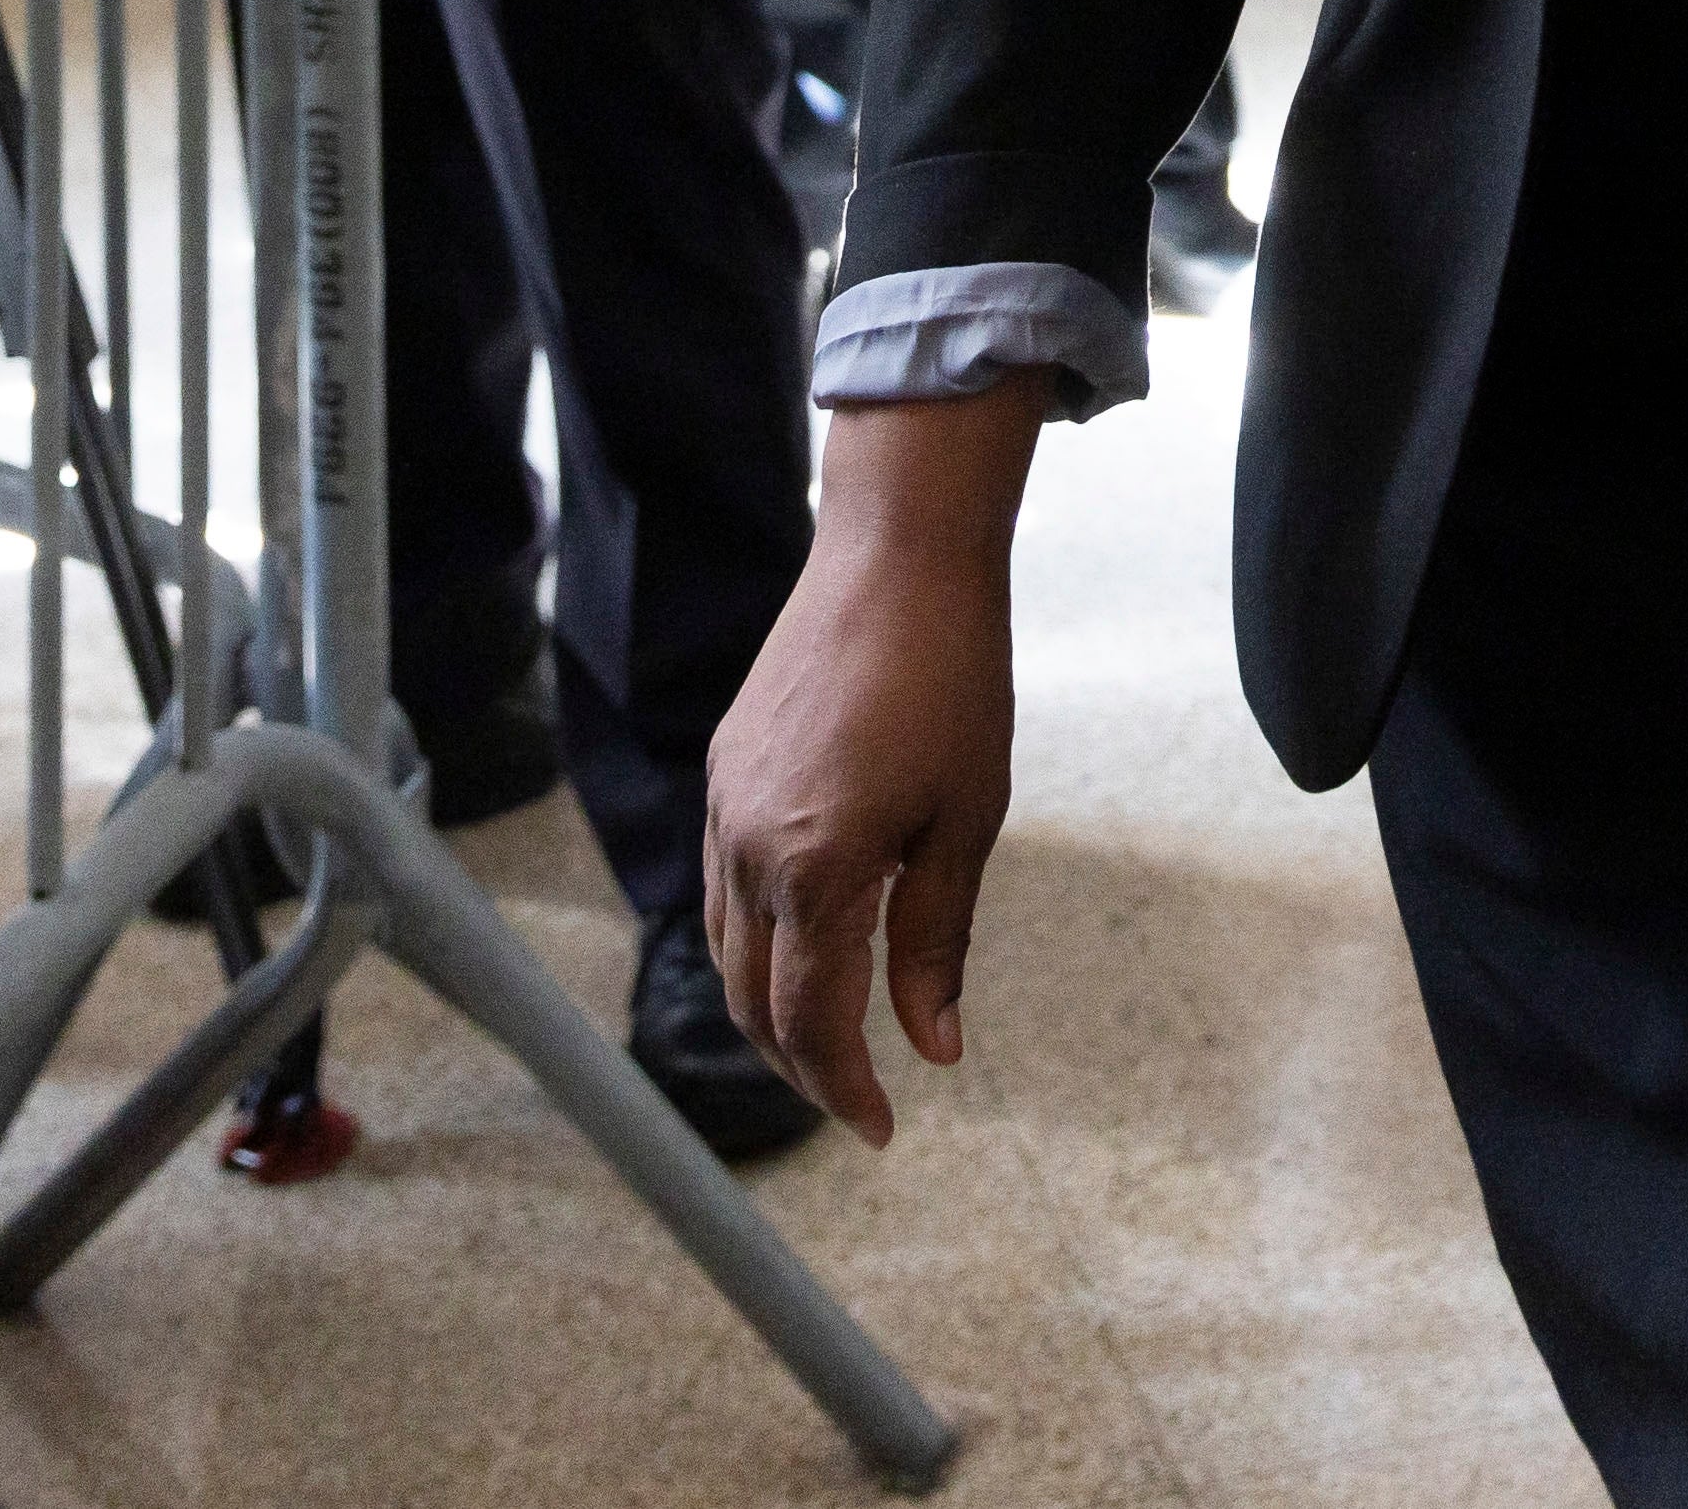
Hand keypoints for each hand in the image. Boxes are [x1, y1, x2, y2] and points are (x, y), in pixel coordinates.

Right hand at [704, 411, 1035, 1145]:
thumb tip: (934, 1049)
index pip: (811, 1022)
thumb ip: (935, 942)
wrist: (897, 558)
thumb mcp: (965, 820)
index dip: (844, 1089)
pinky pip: (721, 887)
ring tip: (830, 1041)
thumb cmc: (952, 680)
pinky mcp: (724, 771)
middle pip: (753, 1003)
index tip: (883, 1128)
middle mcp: (748, 847)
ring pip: (726, 950)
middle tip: (857, 1100)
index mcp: (815, 867)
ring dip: (771, 1009)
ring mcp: (724, 807)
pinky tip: (803, 944)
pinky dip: (754, 941)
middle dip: (801, 1069)